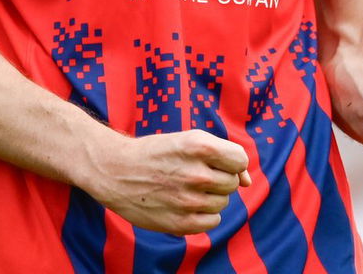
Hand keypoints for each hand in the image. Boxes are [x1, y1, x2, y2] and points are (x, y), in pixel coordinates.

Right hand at [85, 129, 251, 235]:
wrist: (115, 171)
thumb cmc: (155, 153)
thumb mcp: (188, 141)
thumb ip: (224, 156)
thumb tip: (247, 183)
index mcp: (199, 146)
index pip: (240, 160)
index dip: (230, 162)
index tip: (214, 162)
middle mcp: (196, 173)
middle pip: (231, 183)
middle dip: (217, 179)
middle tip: (192, 174)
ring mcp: (189, 200)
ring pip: (222, 203)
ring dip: (209, 197)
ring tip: (184, 188)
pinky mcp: (181, 223)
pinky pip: (212, 222)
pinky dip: (203, 215)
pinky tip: (184, 204)